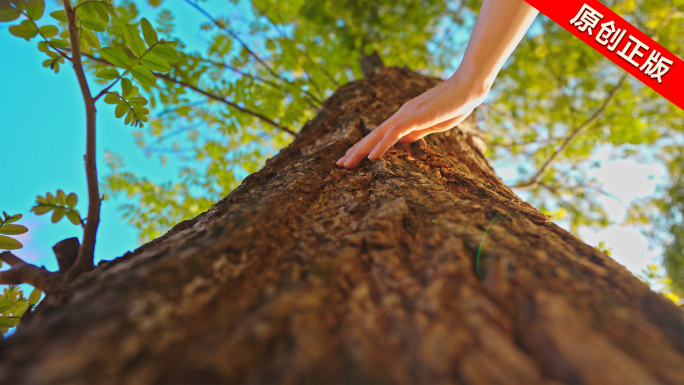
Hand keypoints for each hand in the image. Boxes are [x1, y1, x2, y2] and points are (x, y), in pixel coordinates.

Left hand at [336, 75, 489, 168]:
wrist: (468, 87)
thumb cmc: (454, 104)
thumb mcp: (432, 124)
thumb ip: (417, 131)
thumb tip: (404, 141)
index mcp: (405, 118)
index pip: (380, 134)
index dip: (365, 146)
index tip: (352, 158)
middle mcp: (401, 115)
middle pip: (373, 135)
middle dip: (355, 150)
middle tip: (339, 164)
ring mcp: (407, 115)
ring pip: (378, 135)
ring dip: (361, 150)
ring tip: (346, 164)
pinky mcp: (416, 117)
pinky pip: (394, 134)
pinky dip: (381, 146)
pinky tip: (371, 158)